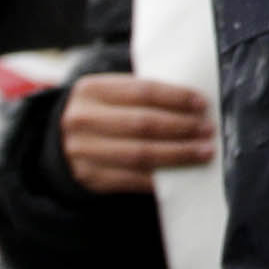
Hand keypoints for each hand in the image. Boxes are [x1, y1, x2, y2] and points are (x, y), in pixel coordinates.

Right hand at [58, 73, 217, 191]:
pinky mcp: (89, 177)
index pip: (143, 91)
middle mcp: (83, 120)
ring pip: (140, 154)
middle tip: (208, 130)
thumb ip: (143, 95)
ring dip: (177, 154)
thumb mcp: (111, 93)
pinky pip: (131, 179)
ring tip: (203, 151)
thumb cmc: (102, 111)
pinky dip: (160, 177)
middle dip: (182, 127)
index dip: (177, 98)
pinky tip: (181, 175)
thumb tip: (195, 104)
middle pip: (143, 124)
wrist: (60, 141)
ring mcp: (83, 151)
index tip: (202, 104)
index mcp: (92, 90)